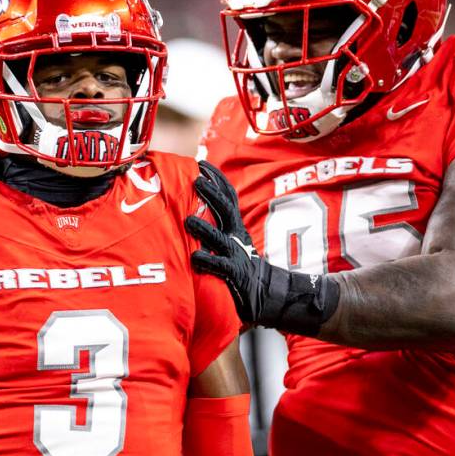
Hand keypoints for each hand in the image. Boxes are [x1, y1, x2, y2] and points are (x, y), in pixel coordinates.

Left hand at [185, 161, 265, 322]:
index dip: (216, 178)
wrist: (266, 292)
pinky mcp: (235, 273)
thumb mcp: (231, 241)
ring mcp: (236, 253)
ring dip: (205, 228)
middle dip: (212, 193)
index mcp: (234, 225)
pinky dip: (207, 261)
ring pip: (220, 237)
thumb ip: (215, 227)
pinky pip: (221, 266)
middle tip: (196, 179)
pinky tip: (195, 258)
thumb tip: (188, 211)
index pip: (228, 196)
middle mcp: (236, 235)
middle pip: (226, 209)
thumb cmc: (241, 266)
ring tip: (188, 221)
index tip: (202, 163)